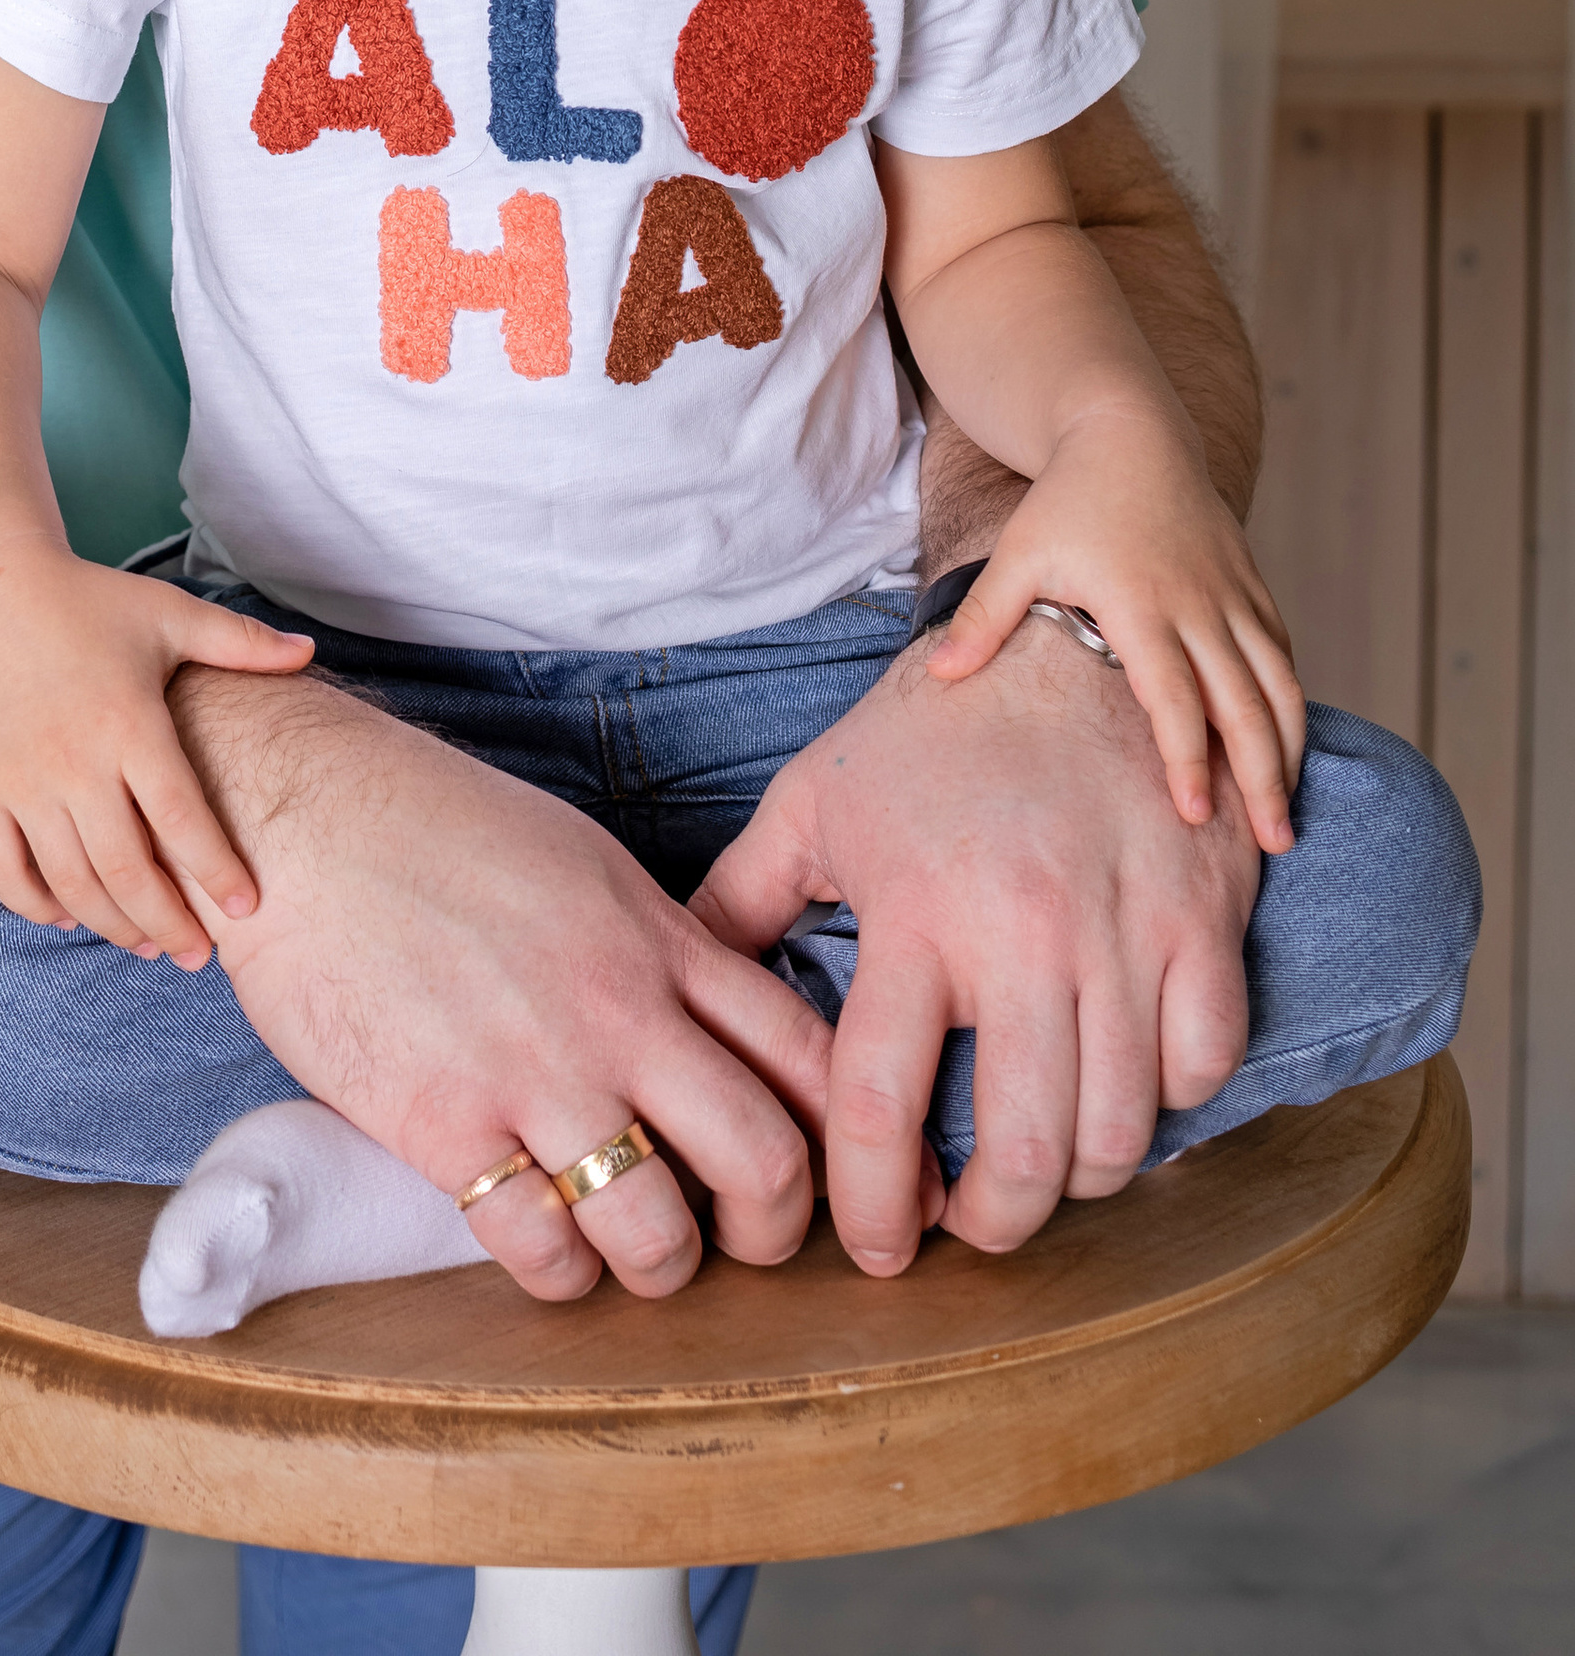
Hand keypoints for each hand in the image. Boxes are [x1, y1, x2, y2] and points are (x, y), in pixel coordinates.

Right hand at [0, 554, 313, 966]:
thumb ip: (240, 643)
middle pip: (129, 870)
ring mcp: (20, 782)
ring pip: (72, 882)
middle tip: (200, 957)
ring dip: (114, 925)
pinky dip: (38, 906)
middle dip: (171, 924)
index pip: (182, 820)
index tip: (246, 909)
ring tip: (150, 946)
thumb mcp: (168, 614)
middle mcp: (74, 763)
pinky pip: (5, 872)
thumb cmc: (87, 602)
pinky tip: (70, 916)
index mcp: (130, 725)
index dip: (217, 872)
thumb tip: (310, 653)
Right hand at [177, 668, 865, 1305]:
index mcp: (657, 938)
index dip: (851, 1134)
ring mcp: (534, 1072)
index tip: (853, 1177)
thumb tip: (706, 1012)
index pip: (805, 1052)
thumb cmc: (432, 826)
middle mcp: (616, 1010)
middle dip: (777, 1229)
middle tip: (747, 1242)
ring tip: (636, 1255)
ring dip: (661, 1267)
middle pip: (766, 1160)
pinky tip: (546, 1249)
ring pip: (657, 1230)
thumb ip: (652, 944)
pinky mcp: (444, 1125)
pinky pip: (538, 1248)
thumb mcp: (580, 862)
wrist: (302, 815)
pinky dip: (559, 1273)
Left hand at [694, 611, 1258, 1270]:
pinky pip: (1202, 1064)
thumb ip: (743, 899)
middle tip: (970, 1228)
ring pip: (1120, 1130)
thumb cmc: (934, 728)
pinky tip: (1122, 1084)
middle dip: (993, 1226)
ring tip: (1042, 1168)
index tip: (873, 1247)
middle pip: (1021, 1153)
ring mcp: (1124, 929)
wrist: (1072, 636)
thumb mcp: (818, 800)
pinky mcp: (1205, 915)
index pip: (875, 1105)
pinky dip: (1168, 1101)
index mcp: (915, 912)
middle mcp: (1022, 932)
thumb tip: (678, 984)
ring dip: (1079, 1178)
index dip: (868, 1205)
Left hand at [924, 408, 1304, 851]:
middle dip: (1261, 776)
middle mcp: (1198, 604)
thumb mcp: (1019, 552)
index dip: (1186, 758)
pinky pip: (1281, 649)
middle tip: (1276, 841)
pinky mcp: (1251, 582)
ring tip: (1287, 810)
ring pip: (1278, 680)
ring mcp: (1232, 593)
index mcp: (1141, 605)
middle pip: (1244, 704)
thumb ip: (983, 617)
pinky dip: (1290, 698)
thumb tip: (936, 675)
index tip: (1195, 816)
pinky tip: (1287, 740)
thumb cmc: (1069, 498)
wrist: (1128, 430)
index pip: (1173, 697)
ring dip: (1289, 746)